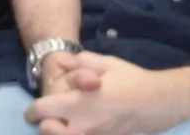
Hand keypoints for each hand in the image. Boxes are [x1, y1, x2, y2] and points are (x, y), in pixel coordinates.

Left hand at [26, 53, 177, 134]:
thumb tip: (61, 63)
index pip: (41, 111)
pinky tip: (80, 128)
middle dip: (45, 125)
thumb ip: (78, 63)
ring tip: (64, 125)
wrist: (157, 103)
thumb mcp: (105, 64)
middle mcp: (81, 125)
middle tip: (51, 118)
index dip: (32, 111)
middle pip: (47, 132)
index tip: (35, 110)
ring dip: (59, 133)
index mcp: (77, 103)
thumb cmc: (131, 81)